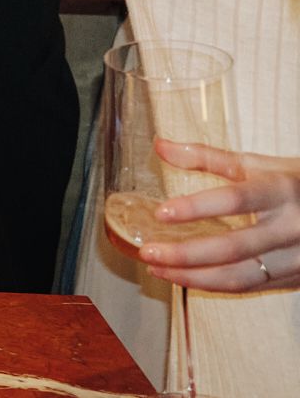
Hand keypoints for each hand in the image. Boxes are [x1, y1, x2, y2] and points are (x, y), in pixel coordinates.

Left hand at [140, 141, 299, 292]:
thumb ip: (207, 157)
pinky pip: (250, 287)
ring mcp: (297, 258)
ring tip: (157, 268)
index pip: (234, 200)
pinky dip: (214, 285)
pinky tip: (185, 277)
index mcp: (281, 190)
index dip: (197, 208)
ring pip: (240, 276)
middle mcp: (292, 226)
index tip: (161, 212)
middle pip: (233, 247)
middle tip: (147, 251)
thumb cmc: (293, 183)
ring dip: (194, 277)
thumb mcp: (257, 164)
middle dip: (186, 254)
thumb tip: (160, 145)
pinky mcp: (295, 278)